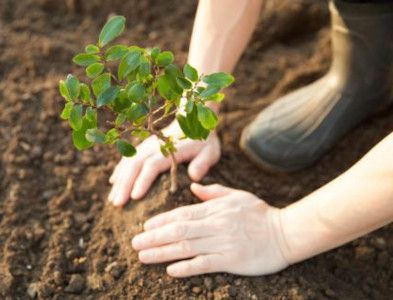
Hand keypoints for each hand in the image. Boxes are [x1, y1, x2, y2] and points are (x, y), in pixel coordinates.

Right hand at [108, 122, 220, 205]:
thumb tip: (194, 177)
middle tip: (117, 204)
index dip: (143, 181)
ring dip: (120, 180)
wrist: (194, 120)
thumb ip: (203, 163)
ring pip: (128, 162)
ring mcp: (147, 146)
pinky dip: (120, 170)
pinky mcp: (144, 147)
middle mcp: (154, 147)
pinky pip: (128, 158)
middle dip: (125, 184)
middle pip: (135, 165)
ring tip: (112, 199)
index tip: (134, 197)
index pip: (152, 166)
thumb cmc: (203, 141)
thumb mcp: (210, 151)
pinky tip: (113, 183)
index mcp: (170, 149)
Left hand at [131, 183, 288, 276]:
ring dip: (162, 252)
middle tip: (135, 243)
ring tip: (143, 256)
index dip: (162, 220)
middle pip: (180, 231)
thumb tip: (193, 187)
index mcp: (216, 209)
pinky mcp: (232, 260)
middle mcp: (216, 225)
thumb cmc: (260, 213)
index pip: (183, 214)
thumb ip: (213, 192)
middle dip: (155, 237)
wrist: (286, 232)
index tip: (145, 226)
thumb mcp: (237, 195)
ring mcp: (223, 243)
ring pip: (187, 247)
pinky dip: (186, 267)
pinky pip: (205, 264)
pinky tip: (170, 270)